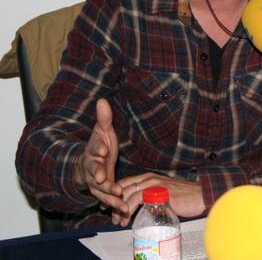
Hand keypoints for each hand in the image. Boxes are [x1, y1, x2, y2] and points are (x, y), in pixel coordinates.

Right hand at [75, 98, 125, 213]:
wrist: (88, 165)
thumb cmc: (99, 146)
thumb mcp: (102, 132)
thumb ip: (104, 118)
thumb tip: (102, 100)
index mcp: (93, 152)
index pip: (94, 149)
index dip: (98, 149)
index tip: (102, 149)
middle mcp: (93, 168)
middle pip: (94, 172)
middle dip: (98, 175)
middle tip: (103, 178)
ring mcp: (96, 182)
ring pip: (101, 189)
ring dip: (109, 194)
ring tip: (118, 197)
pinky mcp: (103, 193)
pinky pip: (108, 200)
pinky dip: (115, 204)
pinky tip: (124, 209)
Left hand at [115, 173, 204, 226]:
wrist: (200, 196)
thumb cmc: (185, 197)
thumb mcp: (164, 194)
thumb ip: (151, 197)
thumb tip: (141, 208)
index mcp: (150, 177)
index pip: (125, 183)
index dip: (115, 195)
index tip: (110, 208)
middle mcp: (149, 178)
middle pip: (124, 189)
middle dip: (115, 204)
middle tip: (114, 218)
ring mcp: (153, 183)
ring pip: (128, 193)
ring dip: (120, 208)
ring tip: (119, 221)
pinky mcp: (157, 191)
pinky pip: (137, 198)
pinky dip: (129, 208)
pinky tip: (127, 217)